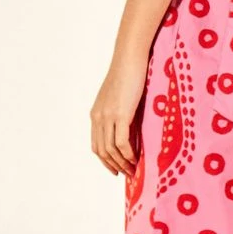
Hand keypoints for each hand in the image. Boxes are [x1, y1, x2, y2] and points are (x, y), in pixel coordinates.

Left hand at [90, 51, 147, 176]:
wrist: (129, 59)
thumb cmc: (128, 74)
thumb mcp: (119, 97)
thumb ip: (119, 112)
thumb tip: (128, 126)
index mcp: (96, 114)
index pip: (96, 145)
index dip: (105, 161)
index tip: (116, 170)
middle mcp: (98, 117)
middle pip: (102, 151)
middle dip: (114, 166)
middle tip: (128, 175)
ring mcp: (108, 117)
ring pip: (111, 150)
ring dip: (122, 163)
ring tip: (134, 170)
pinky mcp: (120, 115)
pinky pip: (122, 143)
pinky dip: (128, 155)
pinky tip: (136, 159)